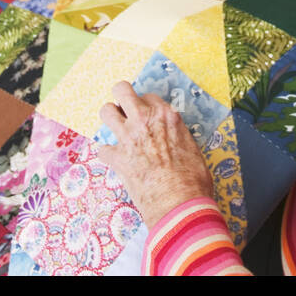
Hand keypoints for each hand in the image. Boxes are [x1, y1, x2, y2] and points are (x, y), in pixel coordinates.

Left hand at [97, 82, 214, 226]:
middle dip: (121, 96)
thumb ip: (177, 135)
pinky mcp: (116, 158)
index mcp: (166, 116)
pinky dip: (109, 154)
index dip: (147, 106)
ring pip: (106, 111)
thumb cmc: (193, 180)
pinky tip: (117, 161)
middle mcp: (144, 120)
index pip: (149, 96)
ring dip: (110, 119)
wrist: (179, 205)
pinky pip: (103, 148)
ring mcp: (128, 137)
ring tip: (116, 129)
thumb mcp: (191, 148)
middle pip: (122, 90)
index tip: (147, 115)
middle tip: (124, 109)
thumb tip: (174, 139)